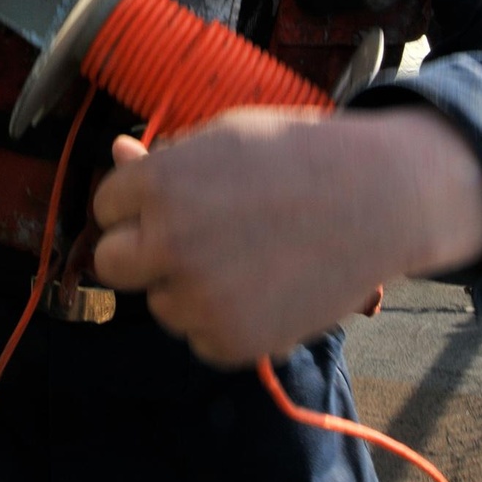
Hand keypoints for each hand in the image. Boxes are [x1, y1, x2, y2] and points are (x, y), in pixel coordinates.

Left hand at [93, 105, 481, 366]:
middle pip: (111, 263)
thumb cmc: (297, 156)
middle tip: (187, 239)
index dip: (139, 202)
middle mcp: (167, 242)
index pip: (106, 205)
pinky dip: (221, 320)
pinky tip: (261, 286)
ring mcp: (198, 296)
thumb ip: (164, 160)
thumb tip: (117, 155)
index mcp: (158, 183)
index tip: (175, 199)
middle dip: (140, 251)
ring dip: (185, 287)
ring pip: (159, 303)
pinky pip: (198, 337)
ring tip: (245, 256)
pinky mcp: (229, 341)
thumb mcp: (223, 140)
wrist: (375, 199)